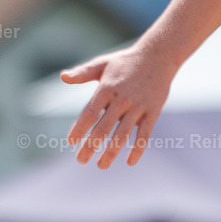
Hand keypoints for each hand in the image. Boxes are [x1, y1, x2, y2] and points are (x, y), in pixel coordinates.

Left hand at [61, 43, 175, 168]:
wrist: (158, 56)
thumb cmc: (125, 61)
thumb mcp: (101, 64)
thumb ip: (82, 73)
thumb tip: (63, 77)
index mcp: (106, 88)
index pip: (89, 113)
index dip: (79, 129)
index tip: (70, 141)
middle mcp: (121, 99)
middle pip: (103, 128)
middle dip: (90, 146)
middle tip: (81, 160)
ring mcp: (138, 107)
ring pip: (122, 135)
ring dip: (111, 152)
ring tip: (101, 165)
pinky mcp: (153, 112)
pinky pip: (145, 135)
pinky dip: (138, 149)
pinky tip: (129, 162)